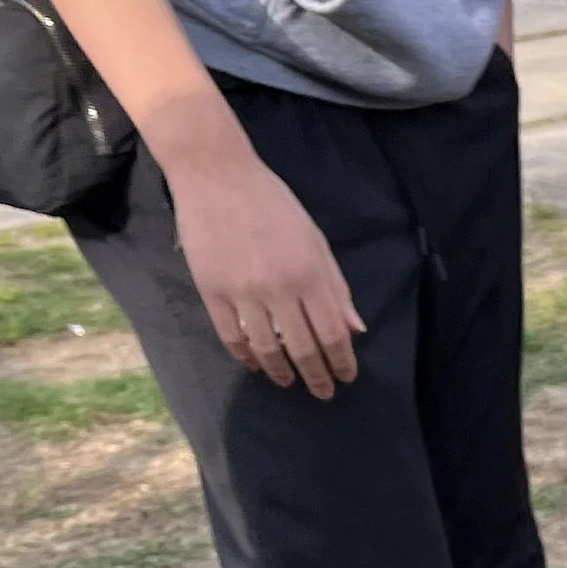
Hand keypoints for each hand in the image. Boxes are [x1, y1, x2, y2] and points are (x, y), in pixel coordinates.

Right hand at [155, 125, 363, 395]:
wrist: (216, 175)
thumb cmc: (273, 204)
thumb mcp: (315, 240)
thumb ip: (336, 287)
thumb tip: (355, 330)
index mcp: (309, 274)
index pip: (332, 333)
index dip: (342, 362)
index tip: (346, 378)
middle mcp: (278, 288)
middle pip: (303, 349)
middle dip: (317, 377)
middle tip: (323, 392)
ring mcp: (242, 292)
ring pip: (266, 349)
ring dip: (281, 373)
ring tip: (288, 382)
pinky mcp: (211, 291)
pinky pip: (231, 337)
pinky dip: (245, 357)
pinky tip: (255, 364)